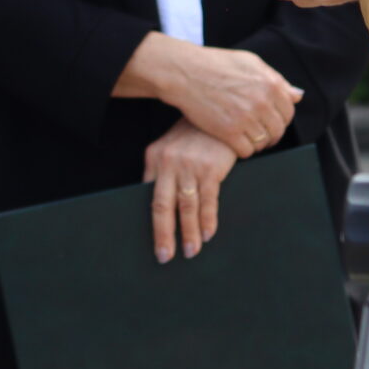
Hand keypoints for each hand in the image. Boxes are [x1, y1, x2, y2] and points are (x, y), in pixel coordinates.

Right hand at [115, 33, 300, 156]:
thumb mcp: (250, 62)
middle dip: (270, 135)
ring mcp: (247, 119)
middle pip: (277, 130)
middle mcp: (263, 102)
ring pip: (263, 143)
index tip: (271, 122)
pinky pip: (247, 151)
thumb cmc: (216, 64)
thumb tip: (298, 95)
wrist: (186, 72)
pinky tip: (235, 142)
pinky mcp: (230, 132)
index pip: (288, 112)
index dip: (280, 119)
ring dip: (257, 144)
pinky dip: (243, 150)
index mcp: (271, 85)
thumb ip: (276, 79)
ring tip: (245, 138)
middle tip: (259, 134)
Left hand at [142, 119, 236, 262]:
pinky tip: (207, 234)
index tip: (153, 241)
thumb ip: (164, 172)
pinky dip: (207, 220)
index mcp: (154, 158)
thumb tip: (162, 204)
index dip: (150, 222)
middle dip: (163, 234)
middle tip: (164, 256)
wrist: (219, 112)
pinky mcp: (210, 168)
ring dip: (188, 233)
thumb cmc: (195, 134)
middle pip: (162, 206)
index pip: (149, 196)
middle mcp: (169, 163)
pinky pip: (208, 200)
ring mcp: (189, 166)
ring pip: (186, 207)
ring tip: (190, 252)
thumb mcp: (171, 147)